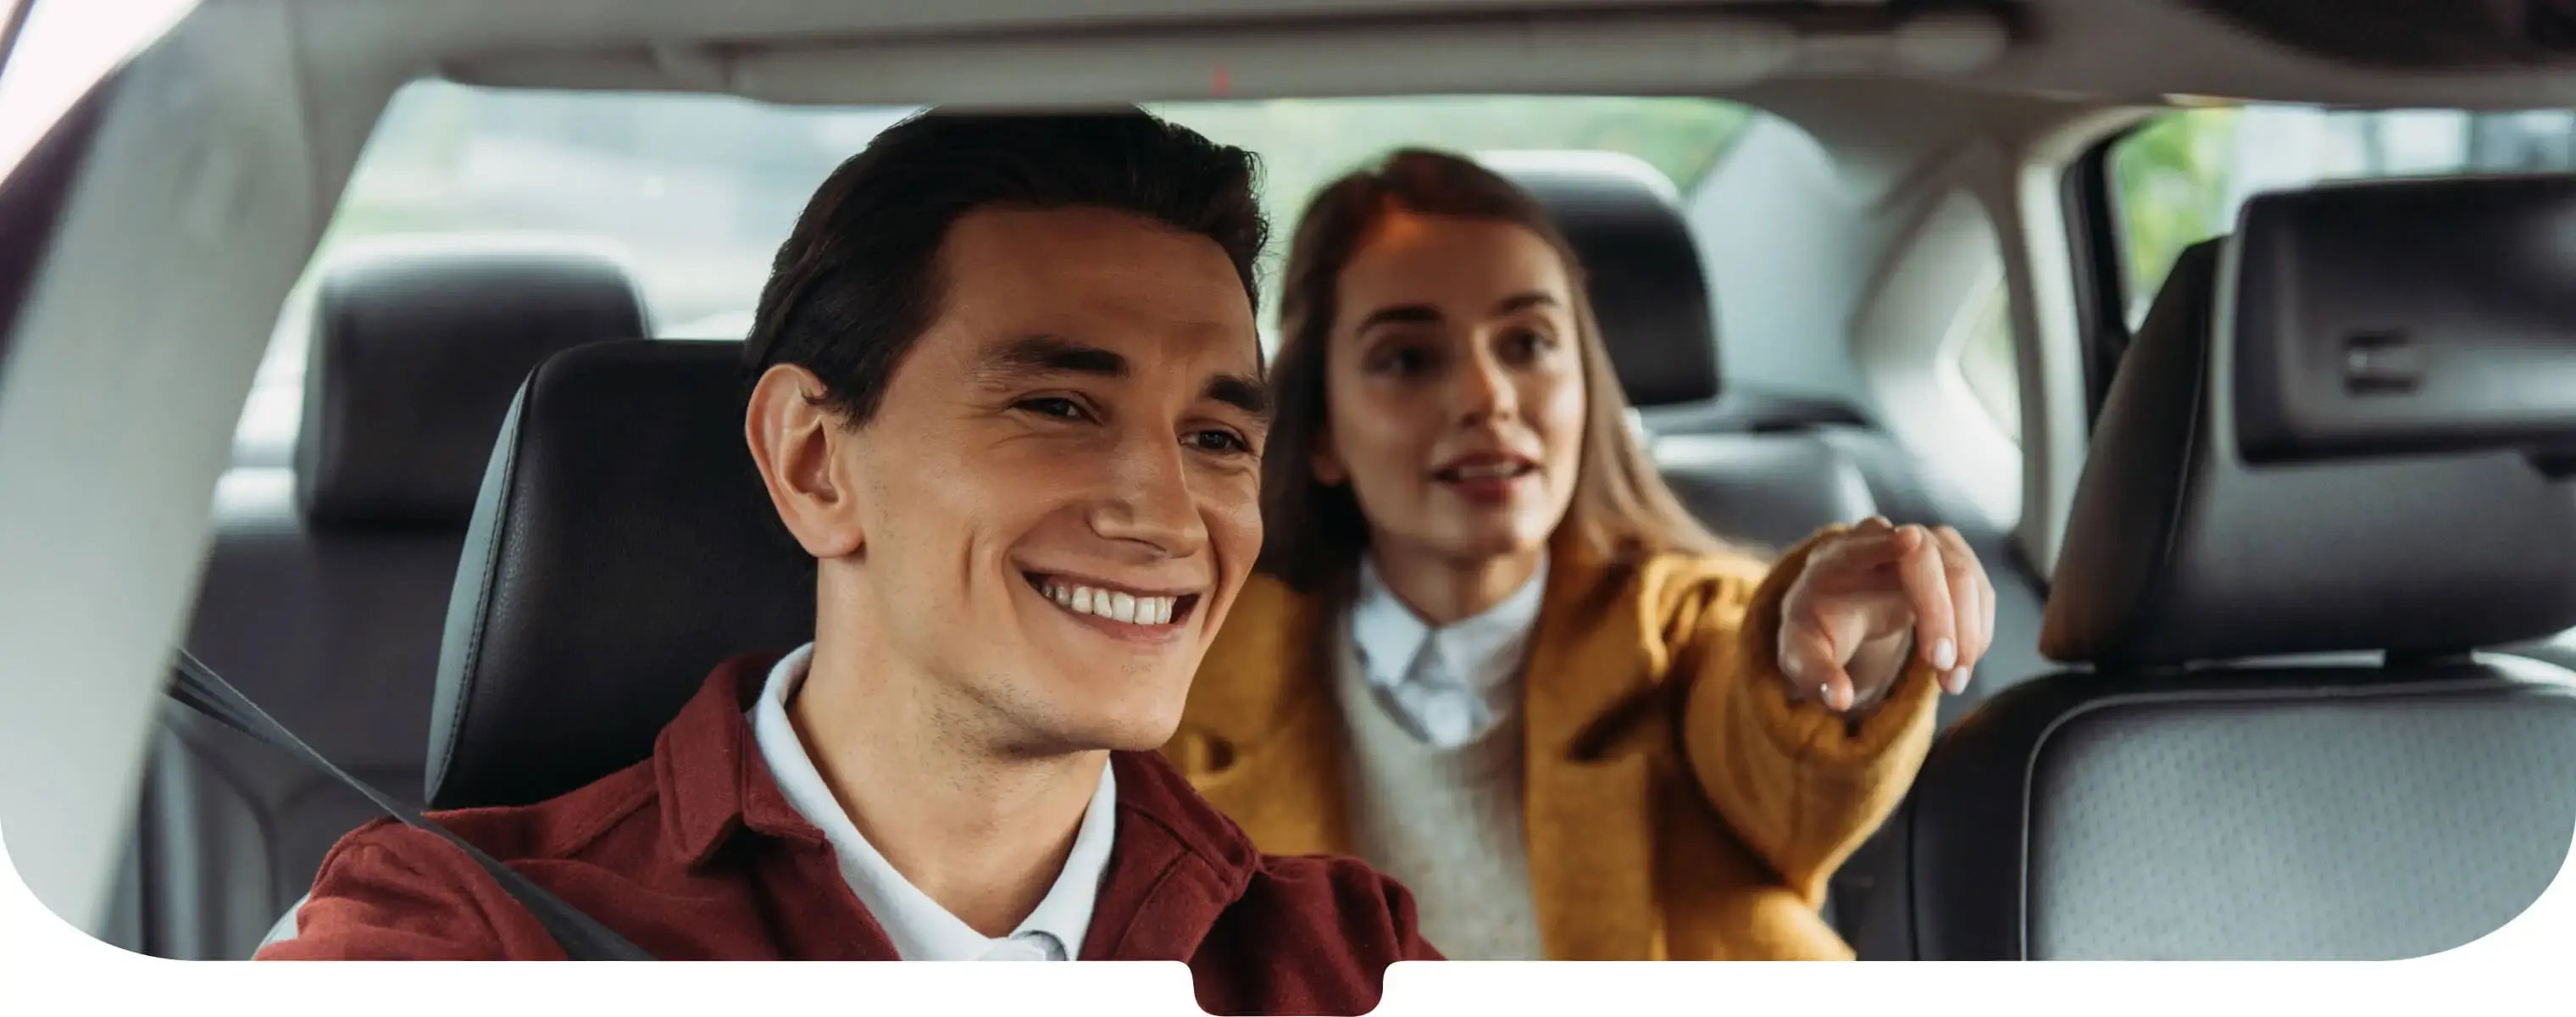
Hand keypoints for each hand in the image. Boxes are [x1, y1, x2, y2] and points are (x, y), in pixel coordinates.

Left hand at [1776, 517, 1993, 713]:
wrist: (1841, 611)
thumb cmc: (1818, 630)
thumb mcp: (1802, 657)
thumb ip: (1815, 677)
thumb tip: (1839, 699)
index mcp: (1836, 559)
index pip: (1859, 544)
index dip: (1883, 543)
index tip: (1910, 541)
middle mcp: (1884, 542)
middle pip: (1924, 556)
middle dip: (1938, 610)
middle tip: (1941, 664)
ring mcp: (1924, 547)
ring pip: (1960, 571)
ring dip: (1966, 628)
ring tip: (1952, 681)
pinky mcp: (1951, 564)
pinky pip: (1977, 590)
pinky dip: (1976, 630)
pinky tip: (1963, 664)